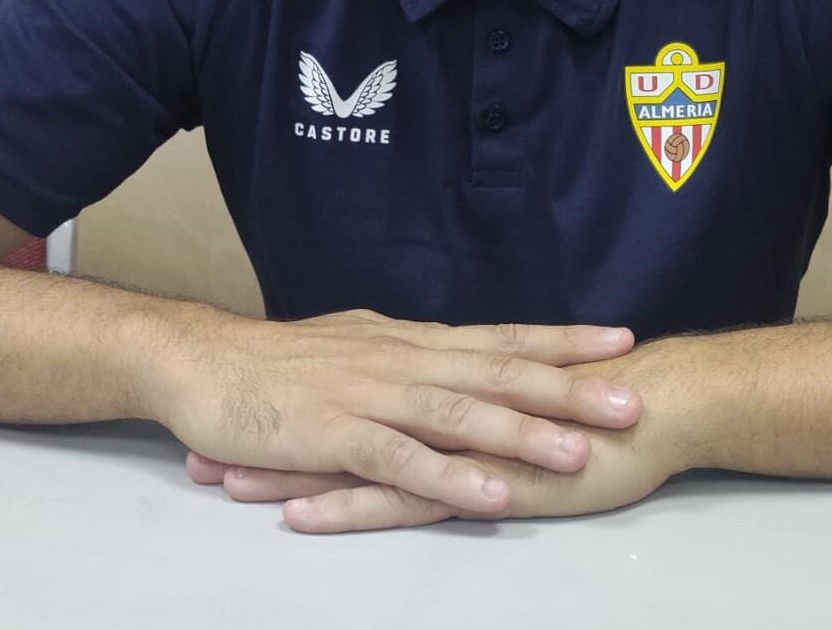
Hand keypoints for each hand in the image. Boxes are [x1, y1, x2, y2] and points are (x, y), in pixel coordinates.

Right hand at [135, 306, 645, 517]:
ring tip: (579, 452)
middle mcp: (401, 360)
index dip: (561, 340)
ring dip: (522, 434)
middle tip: (632, 398)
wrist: (199, 363)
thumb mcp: (355, 347)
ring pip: (460, 415)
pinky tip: (491, 495)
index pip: (500, 336)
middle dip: (568, 387)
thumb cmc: (275, 362)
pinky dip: (451, 479)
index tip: (620, 339)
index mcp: (410, 341)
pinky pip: (404, 462)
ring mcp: (371, 397)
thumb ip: (406, 356)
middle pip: (497, 372)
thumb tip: (451, 356)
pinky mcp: (337, 436)